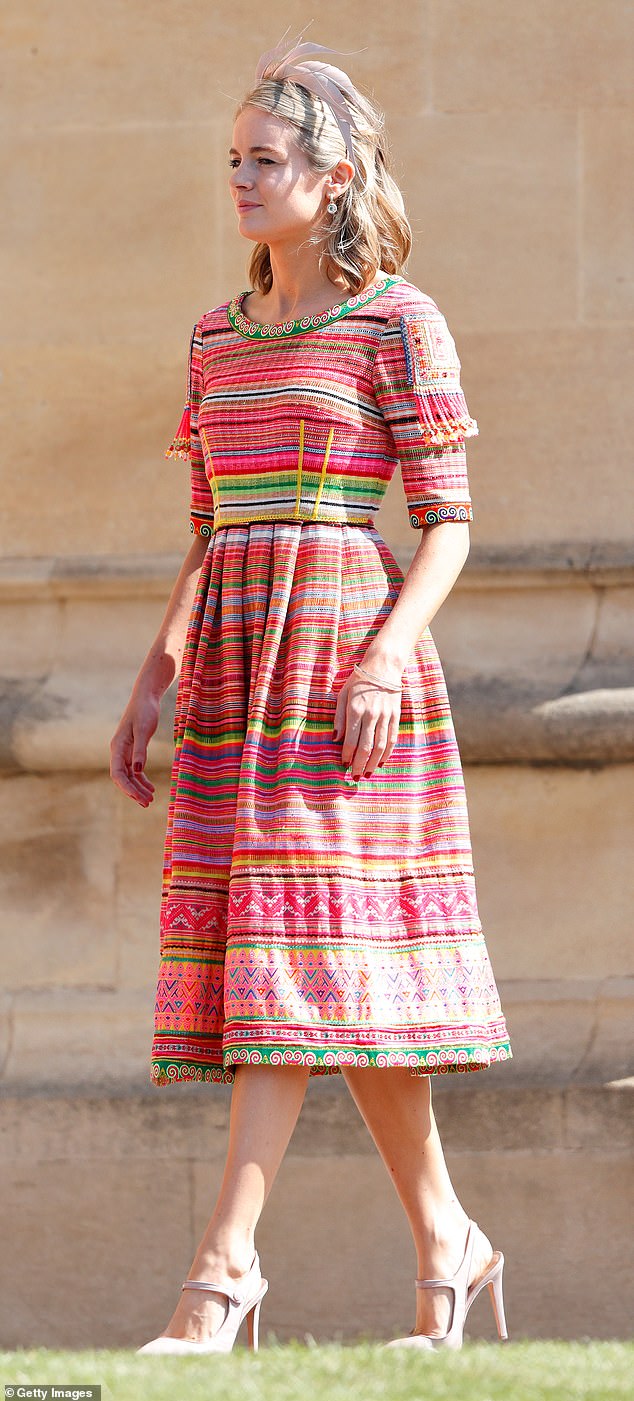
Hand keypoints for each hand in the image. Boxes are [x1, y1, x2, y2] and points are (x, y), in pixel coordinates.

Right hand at [109, 691, 159, 806]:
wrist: (146, 697)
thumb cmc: (144, 711)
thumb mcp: (143, 730)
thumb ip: (140, 750)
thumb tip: (138, 770)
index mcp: (117, 747)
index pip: (118, 773)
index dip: (127, 787)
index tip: (139, 797)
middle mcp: (118, 751)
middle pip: (123, 777)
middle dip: (133, 791)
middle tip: (147, 803)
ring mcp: (125, 751)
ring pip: (129, 775)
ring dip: (138, 788)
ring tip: (150, 800)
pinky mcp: (133, 750)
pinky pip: (135, 769)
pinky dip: (141, 779)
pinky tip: (150, 788)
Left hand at [333, 666, 401, 778]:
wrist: (384, 667)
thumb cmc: (359, 681)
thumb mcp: (342, 694)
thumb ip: (339, 717)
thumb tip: (336, 739)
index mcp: (356, 709)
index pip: (351, 740)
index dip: (347, 755)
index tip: (343, 764)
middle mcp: (371, 714)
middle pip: (366, 747)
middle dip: (359, 764)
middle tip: (354, 776)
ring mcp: (385, 716)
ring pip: (381, 746)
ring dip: (373, 763)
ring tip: (366, 773)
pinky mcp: (395, 716)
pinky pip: (392, 739)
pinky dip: (387, 753)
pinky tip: (381, 762)